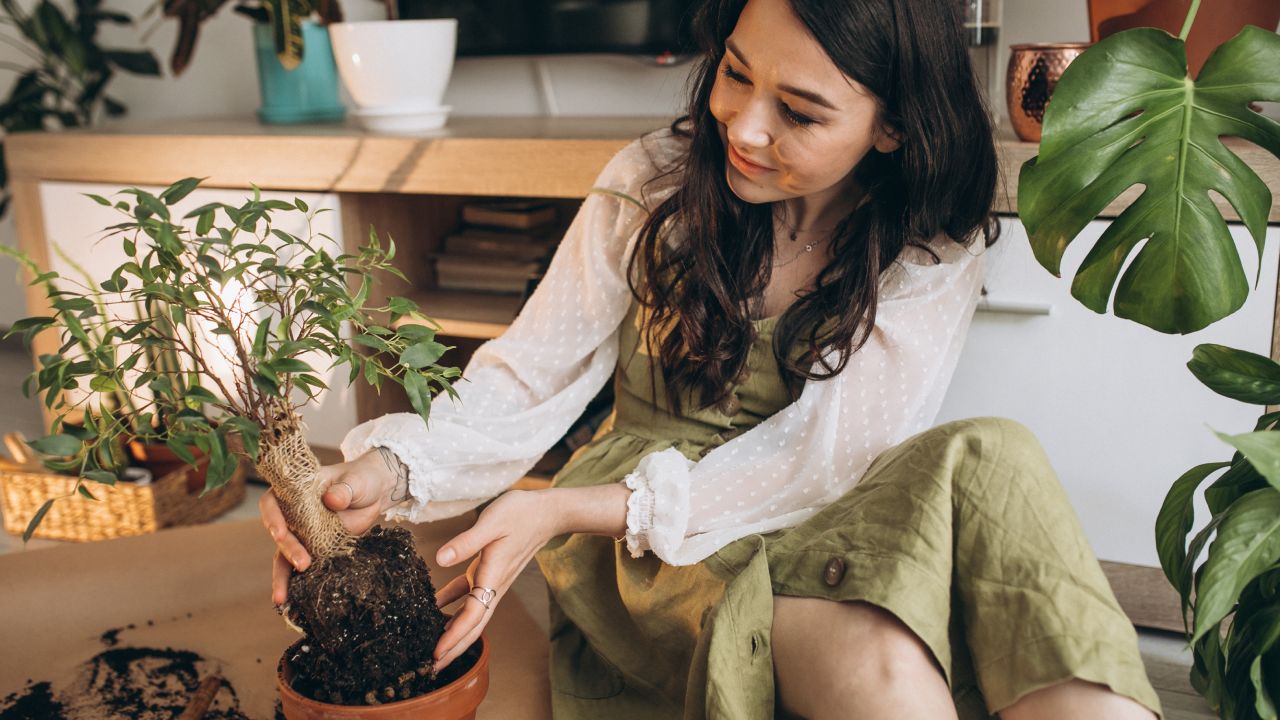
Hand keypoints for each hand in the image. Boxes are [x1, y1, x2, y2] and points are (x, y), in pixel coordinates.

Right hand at [260, 449, 398, 604]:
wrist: (375, 492)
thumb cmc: (361, 480)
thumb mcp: (356, 481)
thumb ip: (344, 490)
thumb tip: (332, 501)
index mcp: (295, 492)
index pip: (271, 503)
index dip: (271, 518)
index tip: (280, 534)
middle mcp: (293, 514)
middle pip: (280, 535)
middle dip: (288, 551)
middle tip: (303, 564)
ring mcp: (303, 533)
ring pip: (285, 557)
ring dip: (284, 577)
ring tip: (282, 599)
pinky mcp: (317, 549)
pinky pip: (303, 567)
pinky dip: (299, 584)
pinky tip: (296, 602)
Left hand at [431, 483, 631, 669]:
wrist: (547, 512)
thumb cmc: (521, 514)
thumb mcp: (492, 522)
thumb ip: (466, 542)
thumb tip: (440, 559)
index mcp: (494, 576)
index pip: (473, 615)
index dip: (454, 636)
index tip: (437, 653)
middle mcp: (494, 585)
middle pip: (473, 625)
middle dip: (454, 648)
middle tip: (432, 668)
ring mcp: (492, 580)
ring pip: (471, 614)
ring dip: (453, 632)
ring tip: (434, 648)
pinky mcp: (489, 571)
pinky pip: (468, 595)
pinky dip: (452, 604)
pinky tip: (434, 606)